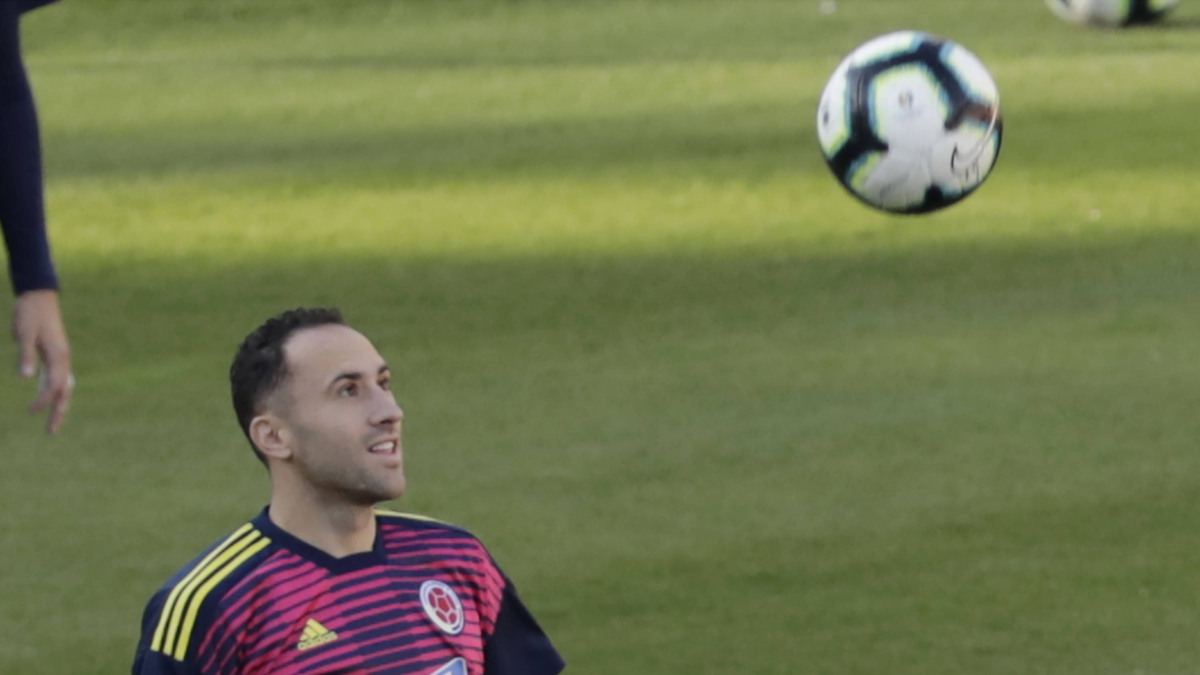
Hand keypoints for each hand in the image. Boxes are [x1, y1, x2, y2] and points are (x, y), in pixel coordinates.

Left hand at [12, 289, 72, 433]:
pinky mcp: (55, 354)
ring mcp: (61, 357)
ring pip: (64, 387)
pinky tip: (45, 397)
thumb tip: (27, 378)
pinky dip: (54, 392)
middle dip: (58, 412)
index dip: (43, 401)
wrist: (38, 296)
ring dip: (59, 405)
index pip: (54, 386)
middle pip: (65, 392)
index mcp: (58, 356)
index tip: (30, 412)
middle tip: (51, 432)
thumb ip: (26, 356)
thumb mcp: (23, 334)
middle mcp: (64, 359)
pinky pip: (58, 379)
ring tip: (52, 421)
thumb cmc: (29, 314)